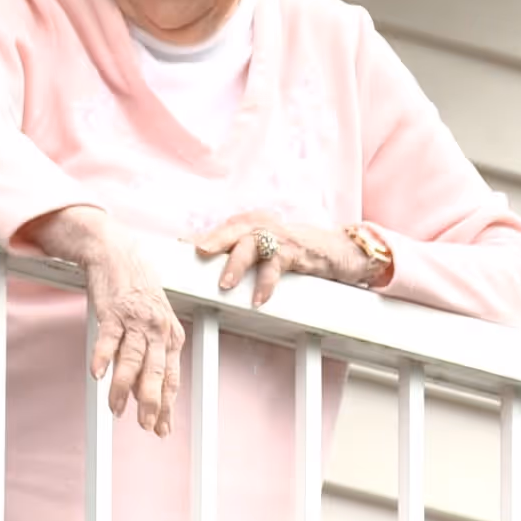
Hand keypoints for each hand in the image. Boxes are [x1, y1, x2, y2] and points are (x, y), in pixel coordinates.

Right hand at [21, 207, 183, 436]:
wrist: (117, 254)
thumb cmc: (136, 291)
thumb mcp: (154, 322)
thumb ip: (152, 354)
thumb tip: (147, 390)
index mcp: (171, 335)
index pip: (170, 377)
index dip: (166, 405)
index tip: (161, 428)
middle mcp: (158, 329)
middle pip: (155, 372)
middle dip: (151, 403)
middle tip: (144, 426)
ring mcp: (136, 320)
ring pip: (132, 360)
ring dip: (123, 388)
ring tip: (116, 409)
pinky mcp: (114, 311)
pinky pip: (108, 338)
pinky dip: (102, 357)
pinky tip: (97, 375)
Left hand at [193, 212, 372, 306]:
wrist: (339, 250)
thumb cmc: (296, 250)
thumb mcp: (266, 246)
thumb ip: (241, 251)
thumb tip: (206, 261)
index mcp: (253, 222)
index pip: (224, 228)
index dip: (203, 237)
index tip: (181, 247)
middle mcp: (264, 225)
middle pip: (235, 229)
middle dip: (215, 240)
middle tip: (199, 252)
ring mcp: (280, 237)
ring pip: (253, 245)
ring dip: (237, 264)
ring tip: (225, 283)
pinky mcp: (296, 252)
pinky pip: (277, 266)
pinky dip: (266, 283)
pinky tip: (258, 298)